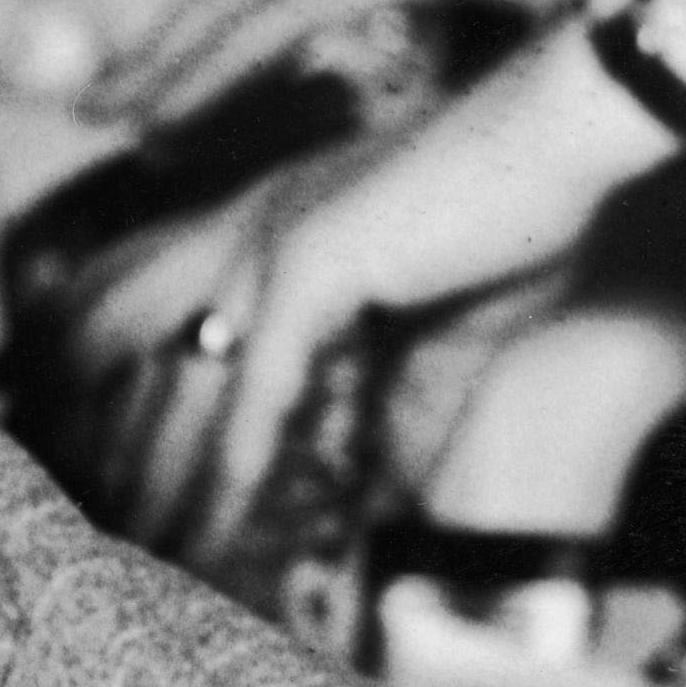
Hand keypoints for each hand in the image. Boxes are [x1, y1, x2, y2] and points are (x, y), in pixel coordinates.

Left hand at [71, 21, 685, 546]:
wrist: (567, 128)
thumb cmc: (523, 213)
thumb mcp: (444, 335)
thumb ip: (403, 409)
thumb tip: (389, 494)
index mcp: (262, 233)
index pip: (162, 334)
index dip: (132, 417)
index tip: (127, 491)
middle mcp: (245, 234)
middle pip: (152, 370)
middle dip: (127, 464)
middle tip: (117, 545)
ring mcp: (267, 244)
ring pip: (188, 387)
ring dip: (166, 480)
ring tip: (153, 558)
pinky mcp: (310, 263)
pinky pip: (259, 385)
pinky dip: (235, 461)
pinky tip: (217, 520)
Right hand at [93, 0, 636, 129]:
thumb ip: (521, 41)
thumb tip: (474, 108)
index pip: (286, 15)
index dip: (209, 74)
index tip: (145, 123)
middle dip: (167, 54)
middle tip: (95, 111)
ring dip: (205, 33)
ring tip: (144, 91)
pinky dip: (266, 12)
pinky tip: (249, 49)